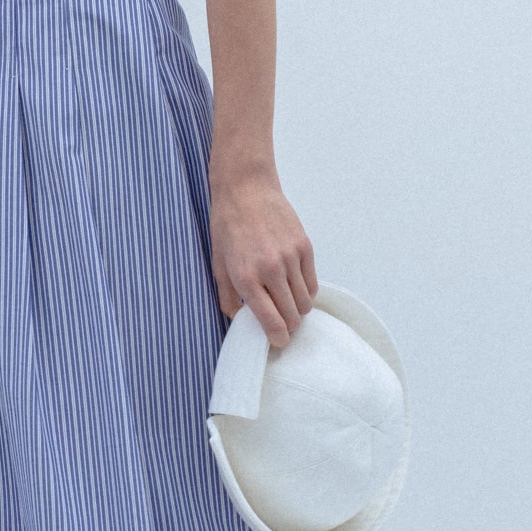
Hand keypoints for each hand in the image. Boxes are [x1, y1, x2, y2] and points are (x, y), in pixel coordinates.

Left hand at [209, 166, 316, 347]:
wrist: (246, 188)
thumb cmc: (228, 225)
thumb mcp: (218, 263)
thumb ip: (228, 296)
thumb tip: (238, 319)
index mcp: (247, 277)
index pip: (272, 322)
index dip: (277, 339)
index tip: (277, 342)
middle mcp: (271, 270)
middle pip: (293, 316)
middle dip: (288, 326)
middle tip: (281, 324)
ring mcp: (291, 258)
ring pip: (306, 302)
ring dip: (298, 310)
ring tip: (287, 304)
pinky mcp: (305, 247)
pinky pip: (313, 283)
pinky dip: (306, 292)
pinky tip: (294, 287)